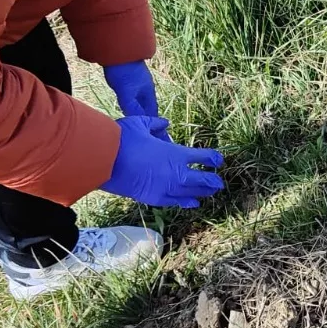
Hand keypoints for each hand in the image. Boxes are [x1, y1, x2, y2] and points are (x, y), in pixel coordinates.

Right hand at [101, 116, 222, 207]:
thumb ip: (155, 124)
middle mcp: (176, 173)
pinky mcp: (154, 198)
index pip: (202, 157)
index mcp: (175, 153)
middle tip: (220, 183)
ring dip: (203, 192)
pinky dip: (185, 203)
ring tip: (212, 193)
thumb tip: (164, 123)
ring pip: (191, 193)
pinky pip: (175, 202)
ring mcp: (166, 187)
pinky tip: (193, 203)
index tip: (218, 160)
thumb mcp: (141, 123)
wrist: (106, 160)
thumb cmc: (123, 139)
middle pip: (202, 179)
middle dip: (212, 181)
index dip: (213, 159)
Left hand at [104, 61, 163, 133]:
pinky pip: (134, 97)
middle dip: (150, 121)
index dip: (156, 127)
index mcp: (148, 93)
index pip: (153, 115)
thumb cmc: (123, 71)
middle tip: (151, 133)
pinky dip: (134, 105)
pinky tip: (130, 107)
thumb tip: (138, 123)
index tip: (160, 138)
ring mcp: (138, 84)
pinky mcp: (129, 80)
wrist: (118, 50)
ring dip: (142, 113)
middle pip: (149, 109)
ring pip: (141, 103)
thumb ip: (132, 108)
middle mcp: (145, 89)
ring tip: (141, 123)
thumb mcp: (127, 93)